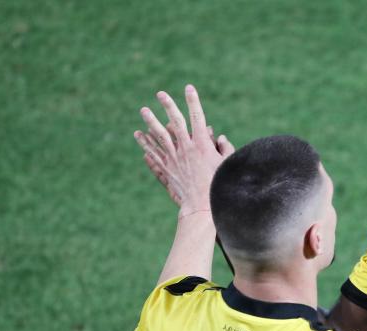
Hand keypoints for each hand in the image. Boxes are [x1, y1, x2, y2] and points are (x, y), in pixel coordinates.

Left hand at [134, 84, 234, 216]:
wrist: (202, 206)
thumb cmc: (220, 187)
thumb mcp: (227, 166)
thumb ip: (226, 149)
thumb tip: (220, 137)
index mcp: (202, 144)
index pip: (197, 116)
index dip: (193, 101)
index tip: (189, 88)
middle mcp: (186, 148)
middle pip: (174, 121)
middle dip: (168, 105)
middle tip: (160, 93)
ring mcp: (174, 158)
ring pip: (159, 135)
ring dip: (150, 121)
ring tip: (143, 110)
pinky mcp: (167, 169)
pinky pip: (153, 153)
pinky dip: (146, 143)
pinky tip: (139, 136)